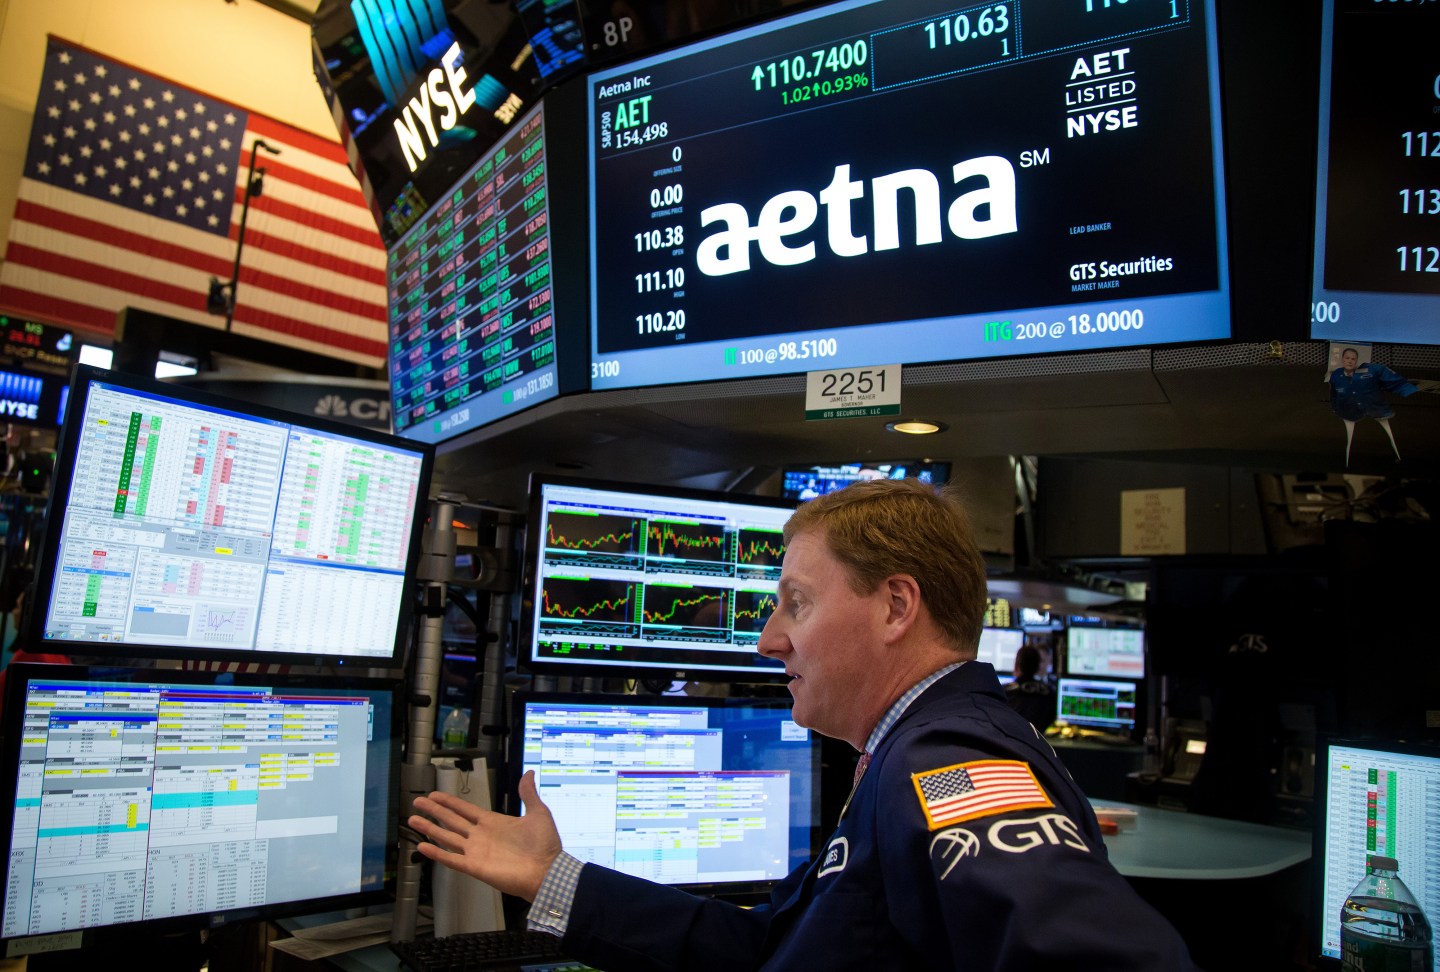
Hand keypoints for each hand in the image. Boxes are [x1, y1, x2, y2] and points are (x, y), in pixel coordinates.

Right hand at [410, 770, 562, 901]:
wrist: (547, 871)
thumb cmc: (545, 845)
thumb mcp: (538, 813)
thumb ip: (528, 794)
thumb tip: (528, 773)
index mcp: (493, 822)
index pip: (465, 810)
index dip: (449, 802)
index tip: (435, 794)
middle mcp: (481, 836)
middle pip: (451, 820)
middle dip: (434, 811)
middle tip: (417, 802)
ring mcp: (476, 851)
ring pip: (447, 837)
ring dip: (430, 829)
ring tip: (412, 820)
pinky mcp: (475, 867)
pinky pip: (452, 859)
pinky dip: (437, 853)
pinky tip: (422, 846)